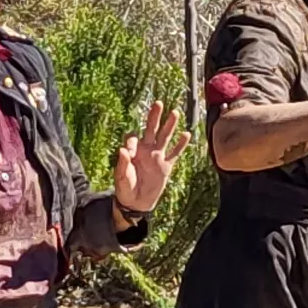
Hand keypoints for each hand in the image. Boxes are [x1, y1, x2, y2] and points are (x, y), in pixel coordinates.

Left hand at [110, 100, 184, 217]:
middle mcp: (146, 150)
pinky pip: (175, 153)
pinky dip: (181, 145)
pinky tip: (186, 134)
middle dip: (154, 117)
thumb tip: (122, 149)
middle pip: (151, 129)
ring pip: (164, 137)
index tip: (129, 154)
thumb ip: (122, 164)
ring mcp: (157, 157)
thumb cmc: (125, 189)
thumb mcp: (121, 177)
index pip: (133, 138)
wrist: (136, 203)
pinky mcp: (166, 166)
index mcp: (133, 151)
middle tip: (158, 103)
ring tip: (174, 112)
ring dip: (169, 125)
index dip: (132, 142)